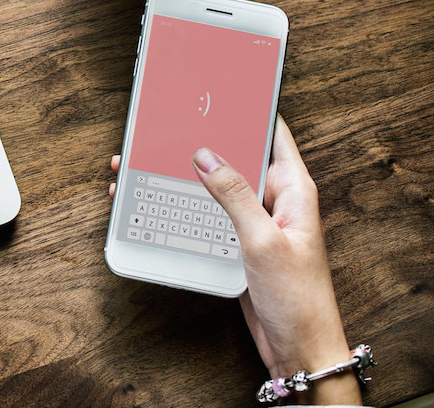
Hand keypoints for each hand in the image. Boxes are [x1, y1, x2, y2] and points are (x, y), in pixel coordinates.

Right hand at [109, 117, 360, 405]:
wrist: (298, 348)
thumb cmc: (297, 299)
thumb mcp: (263, 241)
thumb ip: (235, 195)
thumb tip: (207, 155)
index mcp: (293, 189)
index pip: (272, 133)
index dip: (247, 109)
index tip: (216, 91)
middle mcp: (273, 199)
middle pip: (234, 156)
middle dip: (198, 141)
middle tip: (162, 126)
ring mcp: (254, 220)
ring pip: (213, 185)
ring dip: (181, 174)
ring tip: (141, 162)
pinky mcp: (236, 241)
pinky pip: (206, 213)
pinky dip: (180, 204)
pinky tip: (153, 200)